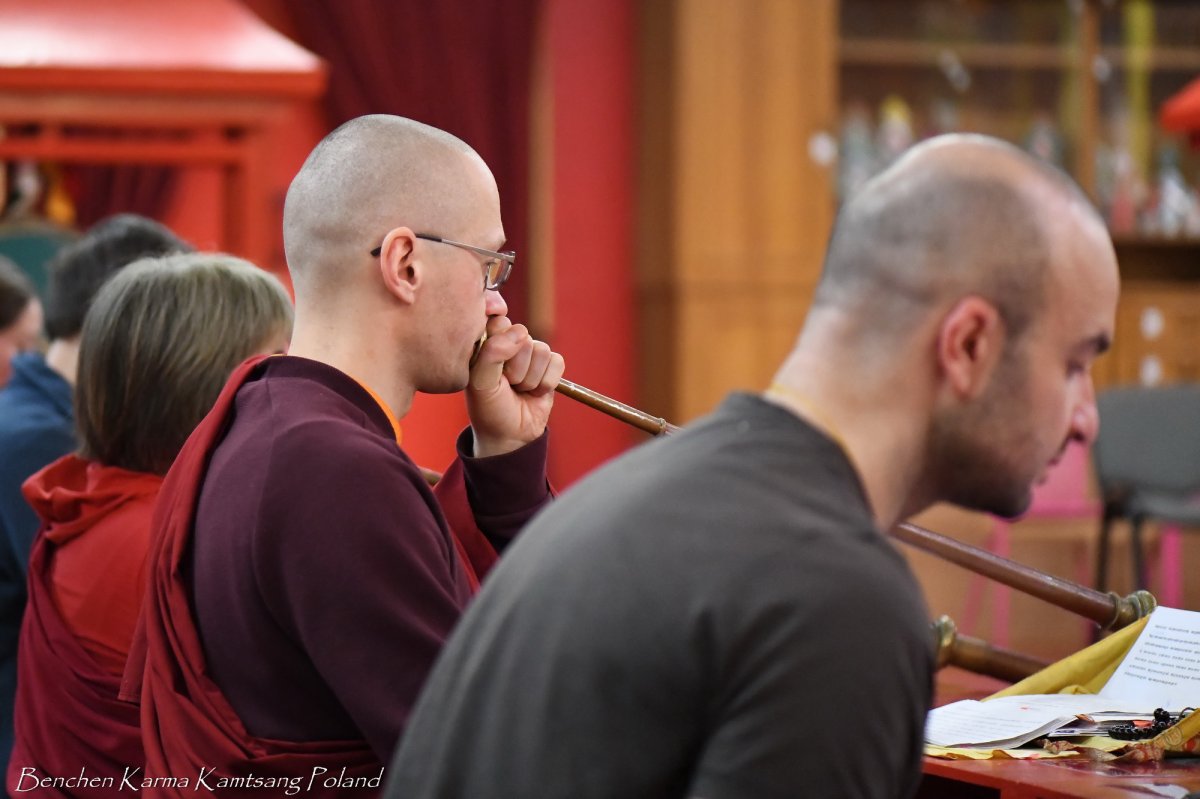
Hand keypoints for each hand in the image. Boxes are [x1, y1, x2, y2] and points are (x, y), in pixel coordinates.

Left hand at [466, 315, 564, 457]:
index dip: (498, 345)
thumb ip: (492, 353)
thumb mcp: (481, 382)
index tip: (491, 369)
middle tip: (506, 384)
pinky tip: (534, 392)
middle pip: (523, 337)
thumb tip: (520, 333)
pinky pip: (557, 362)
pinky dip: (546, 383)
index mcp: (487, 341)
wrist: (509, 434)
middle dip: (515, 368)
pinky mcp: (550, 366)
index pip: (499, 322)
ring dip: (530, 378)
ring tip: (519, 389)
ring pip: (541, 350)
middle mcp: (510, 343)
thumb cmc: (489, 407)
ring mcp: (531, 354)